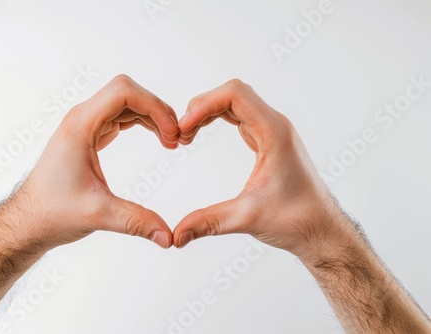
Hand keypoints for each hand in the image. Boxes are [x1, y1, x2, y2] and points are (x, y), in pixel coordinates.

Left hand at [9, 75, 178, 249]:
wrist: (28, 221)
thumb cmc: (52, 213)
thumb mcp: (98, 215)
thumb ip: (136, 222)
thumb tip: (169, 238)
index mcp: (80, 126)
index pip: (123, 92)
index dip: (154, 106)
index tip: (171, 133)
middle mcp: (81, 119)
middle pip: (127, 92)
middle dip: (156, 109)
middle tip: (176, 137)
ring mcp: (84, 126)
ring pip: (125, 103)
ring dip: (151, 115)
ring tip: (171, 140)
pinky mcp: (89, 136)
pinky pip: (120, 117)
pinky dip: (142, 123)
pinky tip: (156, 138)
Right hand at [173, 79, 339, 256]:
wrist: (322, 229)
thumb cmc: (297, 220)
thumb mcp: (247, 218)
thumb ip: (208, 222)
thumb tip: (176, 235)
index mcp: (274, 133)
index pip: (234, 94)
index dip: (203, 105)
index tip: (184, 127)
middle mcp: (275, 125)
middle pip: (232, 94)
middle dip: (202, 106)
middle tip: (181, 133)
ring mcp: (273, 132)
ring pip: (236, 103)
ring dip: (209, 112)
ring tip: (187, 133)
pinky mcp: (269, 141)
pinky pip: (240, 117)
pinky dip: (218, 119)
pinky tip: (203, 133)